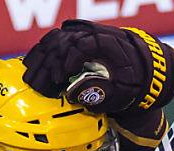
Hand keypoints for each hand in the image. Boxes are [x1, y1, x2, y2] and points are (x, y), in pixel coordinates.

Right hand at [23, 20, 173, 114]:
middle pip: (63, 42)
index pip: (81, 45)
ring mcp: (83, 34)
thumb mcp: (122, 92)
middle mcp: (93, 34)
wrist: (143, 67)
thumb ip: (101, 94)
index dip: (67, 61)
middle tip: (41, 85)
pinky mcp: (75, 39)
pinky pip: (53, 39)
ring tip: (32, 78)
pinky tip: (31, 64)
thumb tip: (73, 93)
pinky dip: (40, 51)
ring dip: (40, 58)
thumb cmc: (132, 80)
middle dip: (49, 64)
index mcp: (108, 44)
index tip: (61, 78)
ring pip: (55, 39)